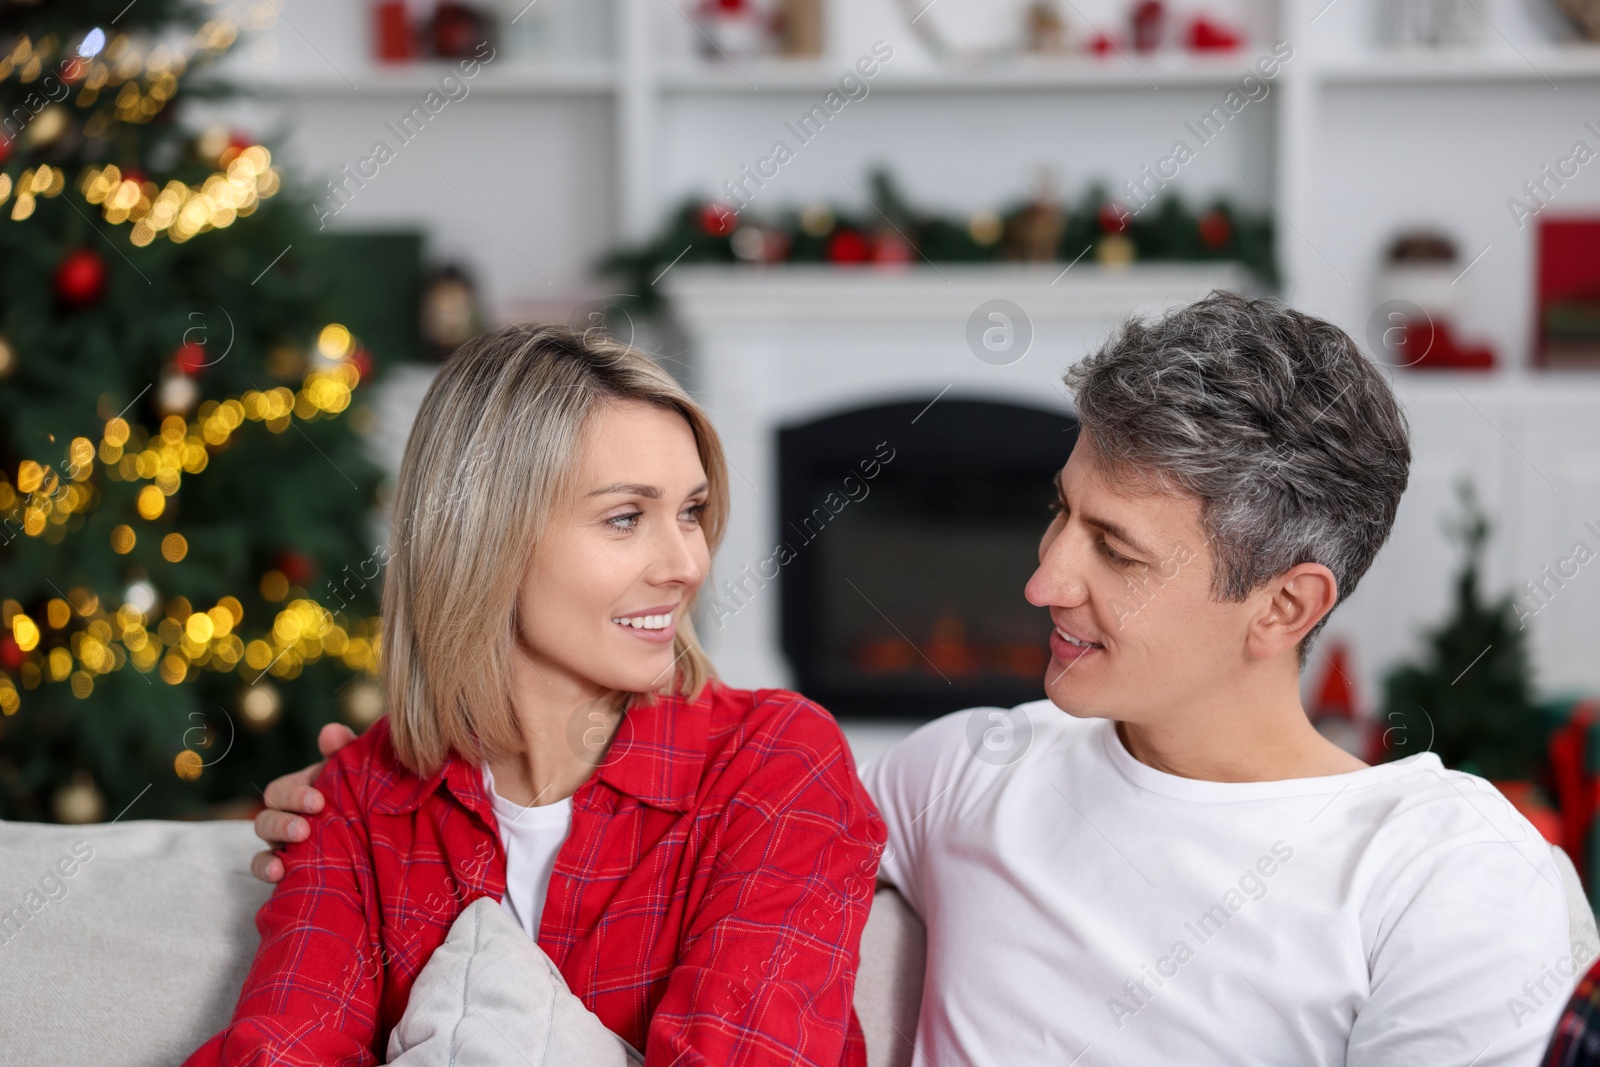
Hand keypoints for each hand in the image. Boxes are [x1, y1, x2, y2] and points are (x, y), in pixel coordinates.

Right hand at [250, 722, 358, 882]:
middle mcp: (285, 816)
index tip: (318, 801)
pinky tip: (279, 872)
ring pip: (263, 841)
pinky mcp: (287, 867)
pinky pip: (263, 867)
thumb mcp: (354, 774)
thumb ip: (344, 750)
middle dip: (283, 821)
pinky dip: (265, 868)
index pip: (282, 790)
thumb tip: (331, 732)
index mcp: (299, 792)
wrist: (377, 839)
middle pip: (268, 815)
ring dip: (275, 843)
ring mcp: (282, 843)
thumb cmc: (360, 797)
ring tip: (292, 849)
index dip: (295, 794)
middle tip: (305, 828)